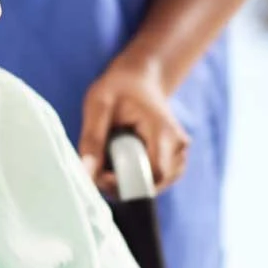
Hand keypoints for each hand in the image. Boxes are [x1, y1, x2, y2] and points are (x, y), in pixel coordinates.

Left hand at [78, 54, 190, 193]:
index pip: (153, 175)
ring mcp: (180, 156)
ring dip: (129, 182)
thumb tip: (87, 174)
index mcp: (163, 131)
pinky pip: (155, 182)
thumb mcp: (98, 105)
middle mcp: (178, 147)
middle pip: (152, 185)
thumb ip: (92, 139)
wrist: (141, 79)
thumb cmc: (119, 87)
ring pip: (153, 187)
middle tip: (101, 166)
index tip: (102, 175)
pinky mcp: (176, 163)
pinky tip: (125, 160)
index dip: (127, 184)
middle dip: (123, 184)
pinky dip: (136, 179)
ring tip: (113, 158)